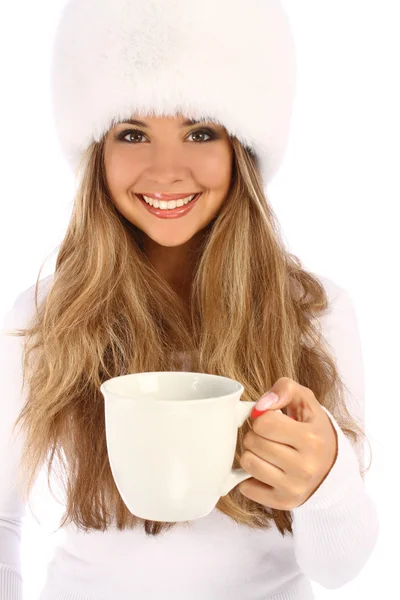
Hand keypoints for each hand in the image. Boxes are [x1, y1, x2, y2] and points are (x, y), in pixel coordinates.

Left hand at [238, 377, 337, 509]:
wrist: (332, 466)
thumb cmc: (312, 428)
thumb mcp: (305, 400)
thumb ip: (285, 388)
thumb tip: (261, 405)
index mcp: (312, 439)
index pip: (264, 422)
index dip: (261, 417)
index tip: (271, 419)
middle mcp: (305, 467)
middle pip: (253, 442)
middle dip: (256, 434)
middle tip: (269, 436)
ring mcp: (294, 488)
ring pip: (248, 463)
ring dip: (252, 454)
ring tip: (267, 451)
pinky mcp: (283, 503)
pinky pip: (246, 488)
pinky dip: (251, 477)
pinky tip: (266, 470)